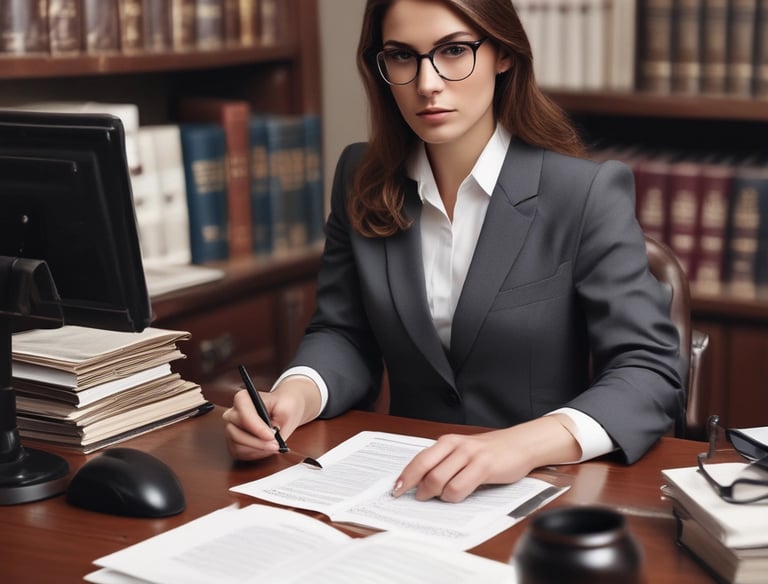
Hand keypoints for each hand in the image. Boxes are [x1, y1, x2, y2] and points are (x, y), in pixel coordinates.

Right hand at [222, 376, 320, 460]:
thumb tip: (270, 438)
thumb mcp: (287, 409)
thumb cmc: (284, 405)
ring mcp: (231, 428)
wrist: (284, 408)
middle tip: (276, 444)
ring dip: (258, 450)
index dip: (257, 429)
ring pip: (237, 446)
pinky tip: (266, 448)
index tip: (271, 436)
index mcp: (243, 398)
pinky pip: (239, 453)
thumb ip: (278, 422)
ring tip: (273, 446)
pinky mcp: (233, 442)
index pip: (244, 415)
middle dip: (258, 443)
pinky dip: (255, 454)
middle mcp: (233, 413)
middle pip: (237, 434)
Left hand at [391, 415, 580, 502]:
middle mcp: (455, 445)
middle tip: (419, 499)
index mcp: (447, 442)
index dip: (405, 477)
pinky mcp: (483, 467)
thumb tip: (420, 483)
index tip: (396, 490)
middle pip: (425, 470)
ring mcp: (469, 455)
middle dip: (418, 488)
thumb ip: (444, 463)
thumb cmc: (489, 452)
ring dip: (437, 494)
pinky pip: (459, 487)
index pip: (419, 459)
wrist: (519, 444)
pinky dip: (454, 497)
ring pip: (439, 480)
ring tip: (442, 497)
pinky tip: (458, 496)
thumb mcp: (462, 452)